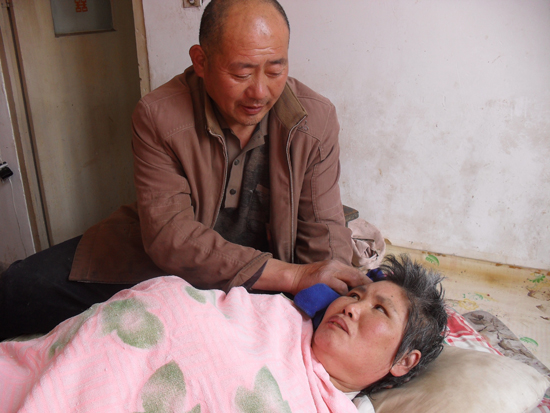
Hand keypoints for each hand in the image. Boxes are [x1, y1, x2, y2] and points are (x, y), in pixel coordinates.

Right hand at [255, 259, 370, 295]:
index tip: (372, 292)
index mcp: (336, 264)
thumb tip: (355, 290)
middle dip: (364, 288)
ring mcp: (329, 271)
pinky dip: (343, 296)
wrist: (292, 277)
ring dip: (353, 293)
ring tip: (356, 303)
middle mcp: (334, 265)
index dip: (366, 282)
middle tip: (369, 299)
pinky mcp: (323, 278)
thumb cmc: (309, 281)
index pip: (357, 272)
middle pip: (357, 275)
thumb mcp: (326, 274)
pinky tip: (342, 302)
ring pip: (350, 282)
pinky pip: (340, 288)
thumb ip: (338, 278)